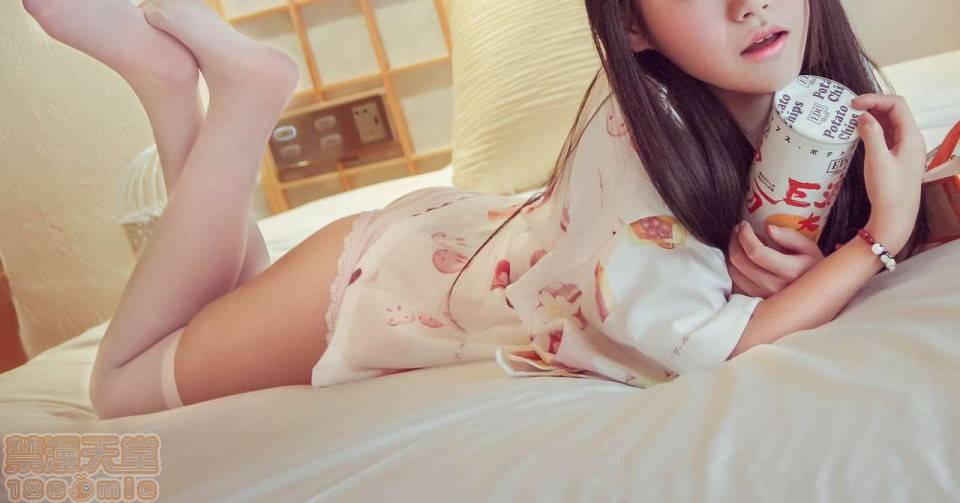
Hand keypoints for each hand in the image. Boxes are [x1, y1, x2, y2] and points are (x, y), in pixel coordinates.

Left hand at [726, 221, 824, 298]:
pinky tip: (742, 260)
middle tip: (739, 230)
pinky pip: (735, 283)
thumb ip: (789, 236)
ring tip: (741, 243)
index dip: (745, 235)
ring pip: (733, 273)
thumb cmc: (812, 267)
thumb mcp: (808, 247)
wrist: (816, 294)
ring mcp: (762, 296)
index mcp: (789, 271)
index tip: (744, 224)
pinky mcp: (755, 301)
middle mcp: (774, 286)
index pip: (756, 252)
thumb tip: (768, 228)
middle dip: (735, 241)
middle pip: (740, 261)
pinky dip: (734, 269)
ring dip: (732, 254)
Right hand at [850, 93, 926, 253]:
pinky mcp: (898, 158)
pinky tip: (859, 134)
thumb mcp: (877, 161)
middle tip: (849, 110)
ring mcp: (905, 149)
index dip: (875, 99)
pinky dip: (873, 130)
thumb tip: (863, 115)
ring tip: (851, 119)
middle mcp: (911, 140)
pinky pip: (887, 136)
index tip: (853, 105)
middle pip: (895, 112)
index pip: (897, 105)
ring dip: (873, 117)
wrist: (895, 218)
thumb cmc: (888, 191)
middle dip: (873, 106)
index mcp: (911, 137)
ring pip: (890, 123)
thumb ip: (871, 135)